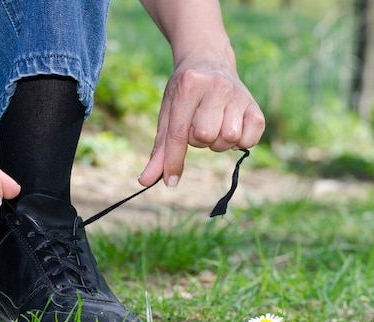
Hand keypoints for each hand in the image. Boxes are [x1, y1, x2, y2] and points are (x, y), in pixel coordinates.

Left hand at [138, 60, 264, 187]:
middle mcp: (216, 86)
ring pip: (228, 138)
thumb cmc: (183, 93)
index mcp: (188, 85)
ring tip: (214, 125)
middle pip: (205, 137)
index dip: (173, 161)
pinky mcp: (254, 105)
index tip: (170, 182)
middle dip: (198, 140)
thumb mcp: (167, 113)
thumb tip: (145, 181)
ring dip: (217, 142)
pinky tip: (231, 127)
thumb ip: (159, 149)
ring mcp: (238, 94)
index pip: (179, 133)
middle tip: (197, 125)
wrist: (209, 60)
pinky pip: (249, 140)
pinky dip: (239, 142)